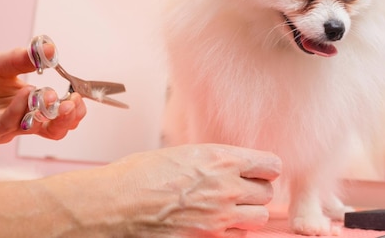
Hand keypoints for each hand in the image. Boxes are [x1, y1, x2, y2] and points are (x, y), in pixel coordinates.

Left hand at [0, 46, 86, 144]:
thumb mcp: (2, 63)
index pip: (62, 115)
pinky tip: (25, 93)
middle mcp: (22, 119)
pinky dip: (18, 109)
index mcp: (31, 104)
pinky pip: (5, 125)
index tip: (78, 96)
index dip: (74, 110)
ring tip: (50, 96)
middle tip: (71, 103)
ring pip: (32, 129)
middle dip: (68, 118)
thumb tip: (51, 49)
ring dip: (44, 114)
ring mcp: (3, 128)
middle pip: (55, 130)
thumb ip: (27, 58)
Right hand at [46, 143, 281, 236]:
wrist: (114, 205)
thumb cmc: (139, 175)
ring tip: (230, 209)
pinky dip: (233, 232)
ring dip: (249, 214)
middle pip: (267, 193)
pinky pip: (238, 237)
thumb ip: (213, 161)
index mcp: (221, 159)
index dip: (266, 169)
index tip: (258, 171)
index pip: (271, 165)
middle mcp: (227, 187)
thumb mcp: (182, 154)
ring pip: (258, 218)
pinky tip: (217, 225)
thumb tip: (227, 165)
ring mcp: (219, 217)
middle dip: (257, 191)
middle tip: (241, 190)